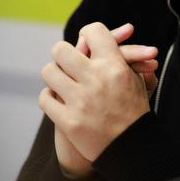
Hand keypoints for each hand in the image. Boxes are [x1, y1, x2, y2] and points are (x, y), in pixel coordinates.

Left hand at [41, 22, 156, 174]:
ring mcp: (80, 101)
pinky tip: (57, 99)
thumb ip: (121, 56)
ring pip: (48, 72)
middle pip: (61, 49)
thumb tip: (108, 34)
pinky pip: (45, 99)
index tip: (87, 43)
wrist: (133, 148)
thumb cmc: (133, 111)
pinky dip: (49, 98)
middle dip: (63, 54)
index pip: (92, 32)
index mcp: (114, 66)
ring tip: (61, 81)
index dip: (88, 34)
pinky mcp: (68, 121)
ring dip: (54, 76)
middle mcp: (96, 80)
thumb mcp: (135, 79)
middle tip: (67, 61)